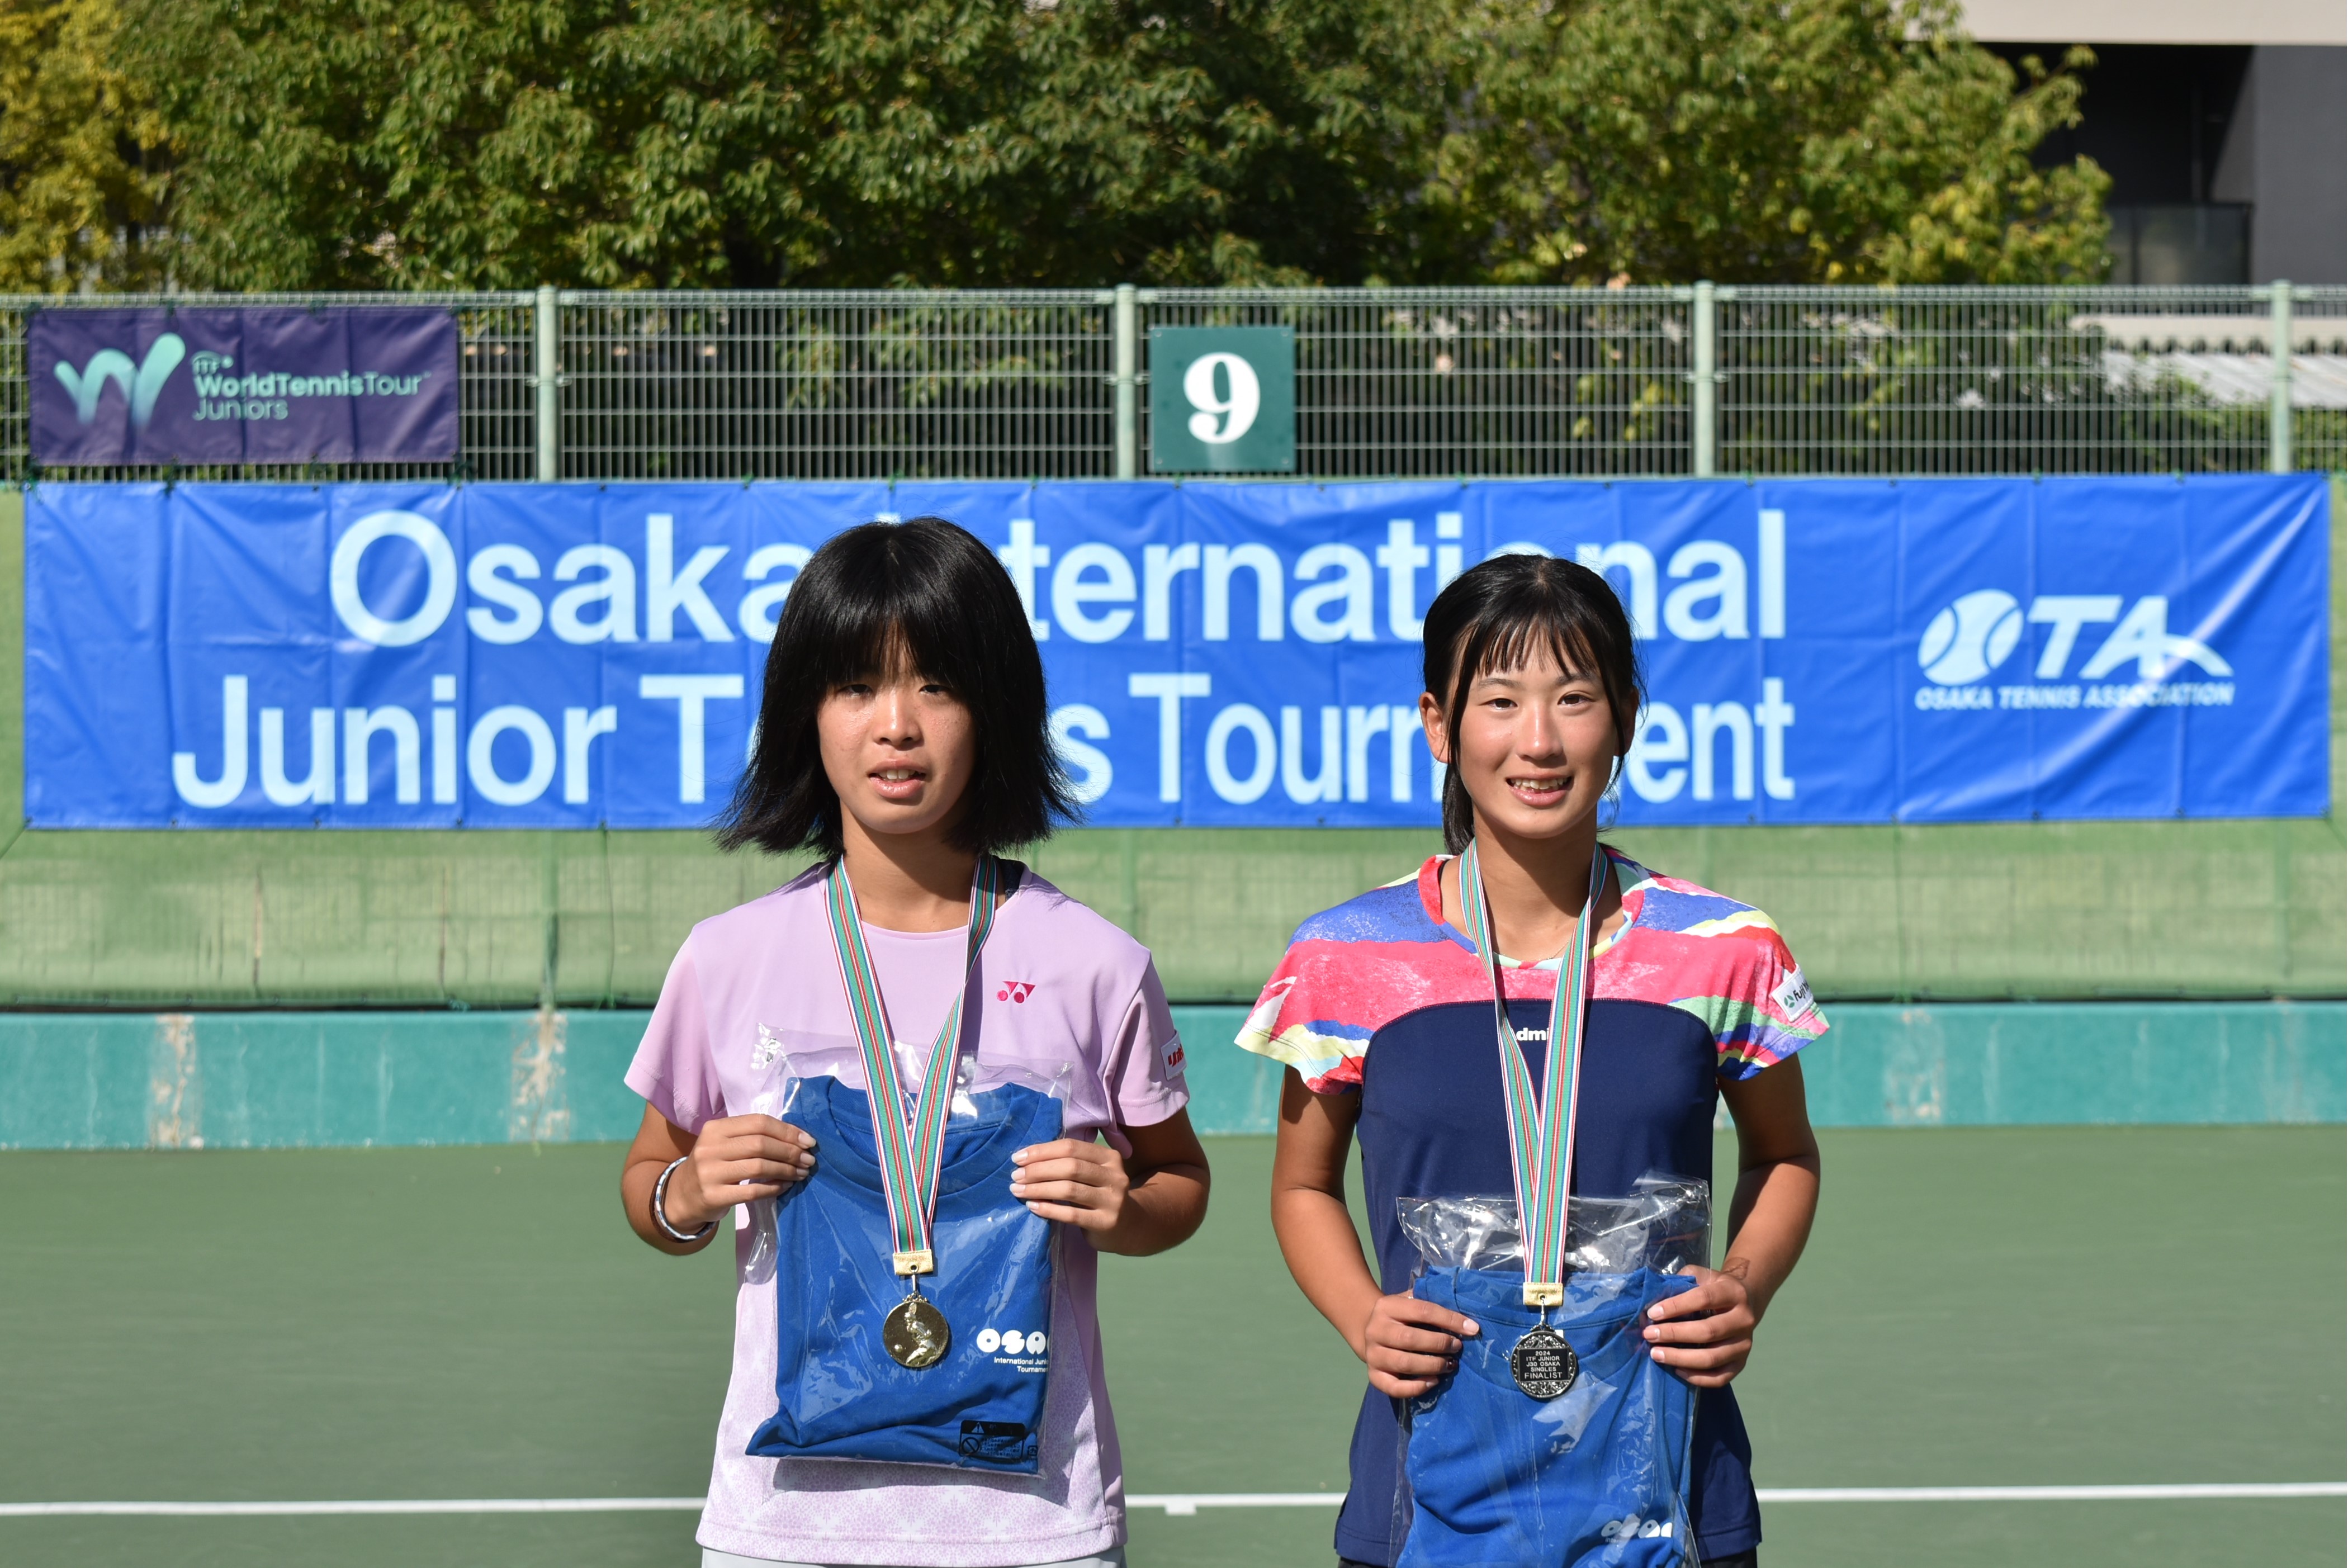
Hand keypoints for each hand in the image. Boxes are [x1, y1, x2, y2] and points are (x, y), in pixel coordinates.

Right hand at [668, 1114, 814, 1230]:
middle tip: (808, 1160)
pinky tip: (785, 1186)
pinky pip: (753, 1191)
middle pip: (760, 1144)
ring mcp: (709, 1172)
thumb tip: (797, 1138)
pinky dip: (774, 1187)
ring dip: (786, 1170)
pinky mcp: (714, 1196)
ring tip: (801, 1173)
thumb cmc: (713, 1165)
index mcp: (715, 1128)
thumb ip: (753, 1137)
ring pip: (759, 1166)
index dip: (787, 1131)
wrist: (682, 1196)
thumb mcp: (725, 1144)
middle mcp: (710, 1147)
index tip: (808, 1141)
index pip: (758, 1123)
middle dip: (790, 1151)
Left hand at [1009, 1138, 1135, 1243]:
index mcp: (1109, 1157)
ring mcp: (1113, 1200)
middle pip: (1070, 1166)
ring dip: (1039, 1189)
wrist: (1128, 1227)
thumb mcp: (1092, 1173)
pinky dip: (1049, 1209)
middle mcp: (1115, 1175)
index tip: (1018, 1158)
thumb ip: (1070, 1163)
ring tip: (1018, 1191)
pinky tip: (1032, 1206)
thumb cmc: (1099, 1195)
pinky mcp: (1106, 1222)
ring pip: (1069, 1189)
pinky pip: (1071, 1214)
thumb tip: (1028, 1157)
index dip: (1042, 1151)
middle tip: (1016, 1176)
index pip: (1071, 1147)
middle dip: (1038, 1170)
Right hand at [1361, 1292, 1478, 1397]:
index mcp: (1386, 1306)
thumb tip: (1465, 1319)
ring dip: (1432, 1365)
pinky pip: (1394, 1387)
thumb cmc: (1401, 1317)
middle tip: (1458, 1347)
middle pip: (1410, 1338)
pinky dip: (1417, 1387)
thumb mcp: (1410, 1303)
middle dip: (1440, 1344)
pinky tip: (1434, 1381)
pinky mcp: (1373, 1375)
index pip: (1422, 1310)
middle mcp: (1375, 1330)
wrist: (1369, 1330)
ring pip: (1404, 1363)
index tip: (1472, 1329)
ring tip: (1449, 1364)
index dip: (1449, 1319)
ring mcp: (1373, 1354)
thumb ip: (1432, 1304)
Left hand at [1642, 1264, 1757, 1386]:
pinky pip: (1719, 1378)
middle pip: (1707, 1331)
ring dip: (1680, 1358)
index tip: (1653, 1313)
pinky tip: (1677, 1369)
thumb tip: (1650, 1300)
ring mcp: (1745, 1344)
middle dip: (1674, 1334)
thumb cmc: (1714, 1287)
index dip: (1676, 1306)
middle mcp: (1744, 1319)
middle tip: (1649, 1335)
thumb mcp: (1700, 1276)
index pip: (1703, 1298)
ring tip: (1656, 1354)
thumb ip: (1679, 1283)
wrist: (1747, 1300)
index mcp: (1733, 1293)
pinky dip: (1696, 1377)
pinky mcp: (1741, 1363)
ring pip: (1712, 1358)